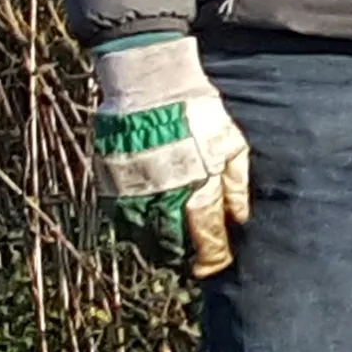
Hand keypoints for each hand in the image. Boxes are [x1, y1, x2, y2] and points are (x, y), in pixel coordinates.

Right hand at [91, 34, 253, 279]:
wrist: (150, 84)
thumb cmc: (197, 112)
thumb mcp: (231, 144)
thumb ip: (236, 185)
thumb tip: (241, 218)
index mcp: (198, 185)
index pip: (207, 234)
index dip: (212, 256)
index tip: (215, 267)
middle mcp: (164, 195)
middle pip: (173, 243)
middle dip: (183, 257)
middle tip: (192, 263)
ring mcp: (133, 191)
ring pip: (143, 237)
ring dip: (157, 248)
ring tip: (170, 249)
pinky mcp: (111, 184)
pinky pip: (120, 219)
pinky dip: (134, 230)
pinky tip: (146, 227)